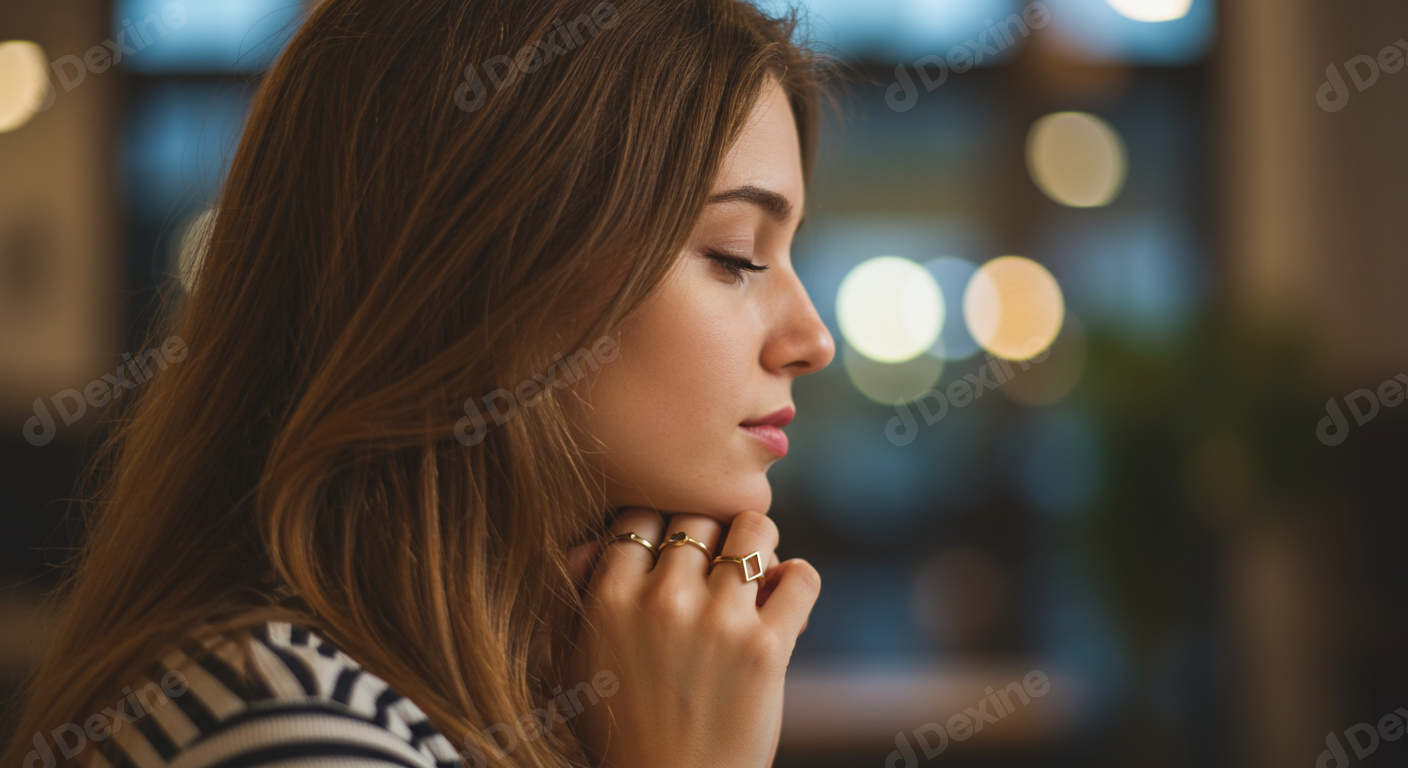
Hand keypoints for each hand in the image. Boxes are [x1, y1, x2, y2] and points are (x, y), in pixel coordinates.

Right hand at [569, 507, 819, 767]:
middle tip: (716, 563)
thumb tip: (590, 544)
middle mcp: (662, 601)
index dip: (660, 530)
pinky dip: (799, 578)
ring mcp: (717, 622)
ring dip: (760, 543)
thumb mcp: (578, 662)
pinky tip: (785, 594)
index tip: (672, 554)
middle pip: (698, 517)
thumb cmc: (622, 728)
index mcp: (609, 600)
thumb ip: (582, 595)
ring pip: (754, 529)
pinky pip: (801, 577)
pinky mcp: (766, 648)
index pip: (641, 516)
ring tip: (756, 568)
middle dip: (710, 535)